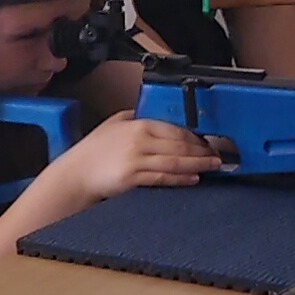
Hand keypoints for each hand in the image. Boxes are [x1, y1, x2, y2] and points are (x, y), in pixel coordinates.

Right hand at [62, 111, 224, 201]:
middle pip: (180, 144)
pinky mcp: (133, 177)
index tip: (209, 141)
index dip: (196, 136)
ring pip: (176, 161)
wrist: (76, 173)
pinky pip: (163, 177)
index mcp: (138, 124)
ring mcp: (137, 158)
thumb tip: (156, 116)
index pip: (175, 129)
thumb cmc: (93, 151)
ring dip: (198, 163)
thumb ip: (135, 118)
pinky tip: (193, 178)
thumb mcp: (115, 124)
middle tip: (218, 154)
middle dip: (203, 150)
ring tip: (213, 166)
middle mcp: (140, 139)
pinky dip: (181, 178)